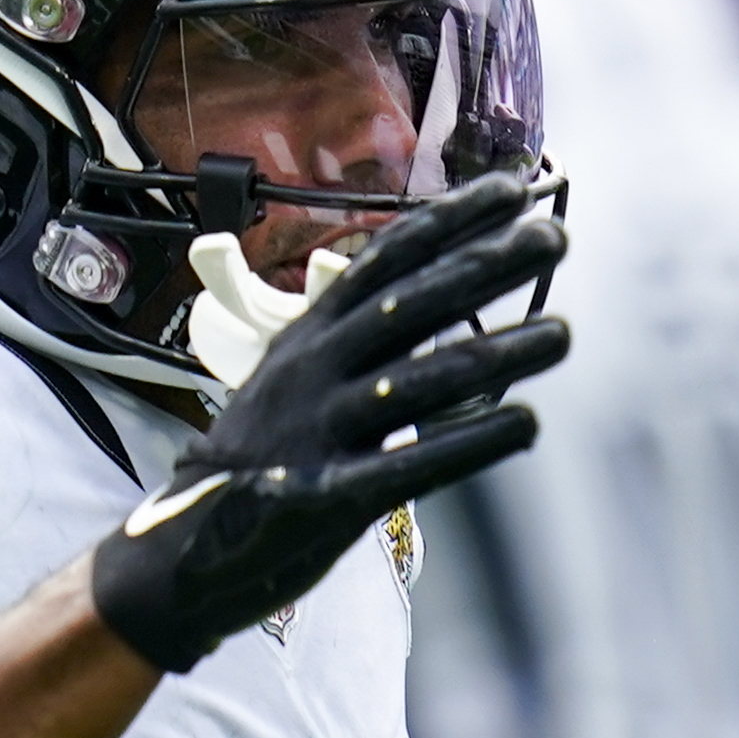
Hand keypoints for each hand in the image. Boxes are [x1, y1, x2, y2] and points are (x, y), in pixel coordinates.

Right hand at [89, 171, 568, 671]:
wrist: (177, 548)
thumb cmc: (257, 459)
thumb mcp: (294, 377)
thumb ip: (358, 336)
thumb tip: (441, 291)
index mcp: (306, 333)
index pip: (384, 258)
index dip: (449, 220)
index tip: (511, 189)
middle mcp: (312, 369)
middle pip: (409, 302)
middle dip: (486, 264)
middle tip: (555, 237)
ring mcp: (318, 431)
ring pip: (420, 380)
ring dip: (498, 354)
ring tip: (561, 334)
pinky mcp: (327, 497)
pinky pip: (410, 463)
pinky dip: (471, 442)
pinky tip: (525, 424)